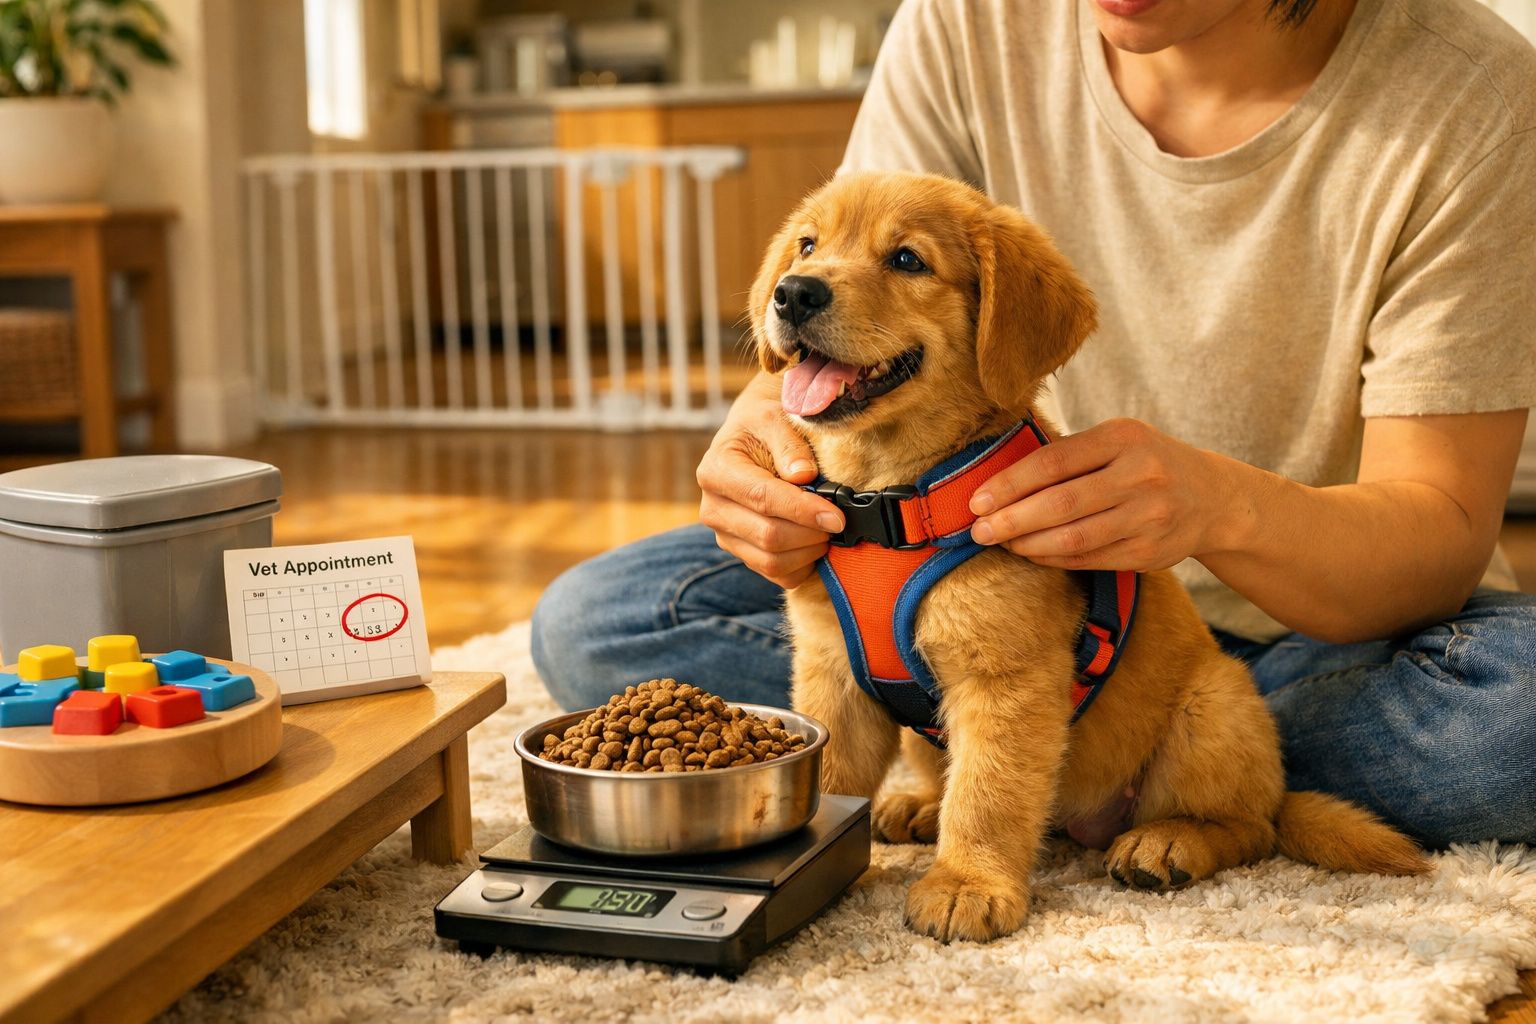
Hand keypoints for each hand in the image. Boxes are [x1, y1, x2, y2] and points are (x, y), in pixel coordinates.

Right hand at [697, 382, 844, 587]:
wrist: (752, 438)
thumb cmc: (763, 426)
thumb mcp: (773, 417)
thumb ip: (788, 443)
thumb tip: (803, 475)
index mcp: (716, 471)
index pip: (763, 499)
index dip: (804, 510)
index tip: (837, 516)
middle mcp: (713, 508)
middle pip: (768, 536)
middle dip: (811, 533)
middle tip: (838, 521)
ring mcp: (725, 535)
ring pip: (772, 561)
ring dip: (809, 551)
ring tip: (827, 530)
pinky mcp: (741, 553)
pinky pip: (776, 575)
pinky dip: (803, 565)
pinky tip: (814, 542)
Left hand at [968, 418, 1231, 570]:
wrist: (1213, 497)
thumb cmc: (1146, 463)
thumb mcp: (1117, 440)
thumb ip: (1068, 454)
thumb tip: (998, 481)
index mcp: (1124, 437)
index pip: (1053, 462)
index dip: (1010, 484)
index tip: (977, 501)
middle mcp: (1141, 475)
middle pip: (1060, 504)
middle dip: (1011, 520)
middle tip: (978, 531)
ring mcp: (1149, 517)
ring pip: (1073, 538)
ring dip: (1028, 544)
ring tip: (1002, 543)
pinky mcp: (1150, 552)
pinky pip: (1089, 559)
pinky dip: (1053, 559)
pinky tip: (1032, 553)